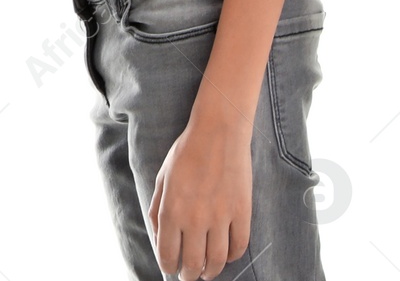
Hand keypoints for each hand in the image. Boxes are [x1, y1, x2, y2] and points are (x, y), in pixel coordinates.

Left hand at [147, 117, 252, 279]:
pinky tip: (226, 255)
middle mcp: (195, 218)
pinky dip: (233, 257)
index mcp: (171, 209)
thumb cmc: (186, 153)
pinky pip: (239, 246)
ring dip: (211, 272)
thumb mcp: (162, 178)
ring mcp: (221, 217)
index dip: (168, 266)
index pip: (168, 253)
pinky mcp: (242, 213)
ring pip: (218, 261)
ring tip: (206, 273)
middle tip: (189, 276)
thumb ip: (157, 208)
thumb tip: (159, 237)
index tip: (171, 268)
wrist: (218, 133)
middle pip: (193, 263)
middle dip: (189, 275)